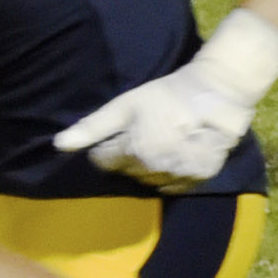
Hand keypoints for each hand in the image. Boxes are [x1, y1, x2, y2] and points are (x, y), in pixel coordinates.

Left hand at [61, 11, 277, 189]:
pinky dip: (172, 174)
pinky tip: (178, 155)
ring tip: (162, 144)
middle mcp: (156, 168)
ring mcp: (180, 175)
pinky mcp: (201, 177)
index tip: (124, 131)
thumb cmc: (166, 94)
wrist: (218, 91)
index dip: (109, 146)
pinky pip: (175, 185)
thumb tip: (59, 145)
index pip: (103, 161)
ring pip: (150, 181)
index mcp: (134, 151)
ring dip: (150, 167)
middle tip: (145, 135)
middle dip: (129, 157)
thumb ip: (92, 128)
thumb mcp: (125, 105)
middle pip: (127, 173)